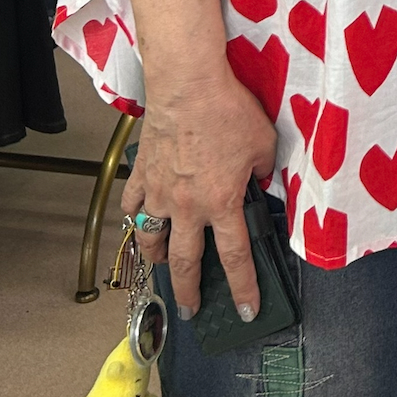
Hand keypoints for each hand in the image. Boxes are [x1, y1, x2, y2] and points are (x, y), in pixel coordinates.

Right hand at [121, 73, 275, 322]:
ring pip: (150, 237)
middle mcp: (187, 207)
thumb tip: (258, 181)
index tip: (246, 310)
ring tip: (161, 263)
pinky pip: (131, 202)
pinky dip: (134, 213)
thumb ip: (263, 171)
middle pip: (185, 261)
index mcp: (222, 204)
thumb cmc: (229, 111)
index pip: (235, 256)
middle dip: (187, 291)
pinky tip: (138, 216)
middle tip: (189, 309)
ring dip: (156, 256)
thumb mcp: (264, 144)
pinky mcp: (142, 173)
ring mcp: (159, 192)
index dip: (242, 287)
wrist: (189, 85)